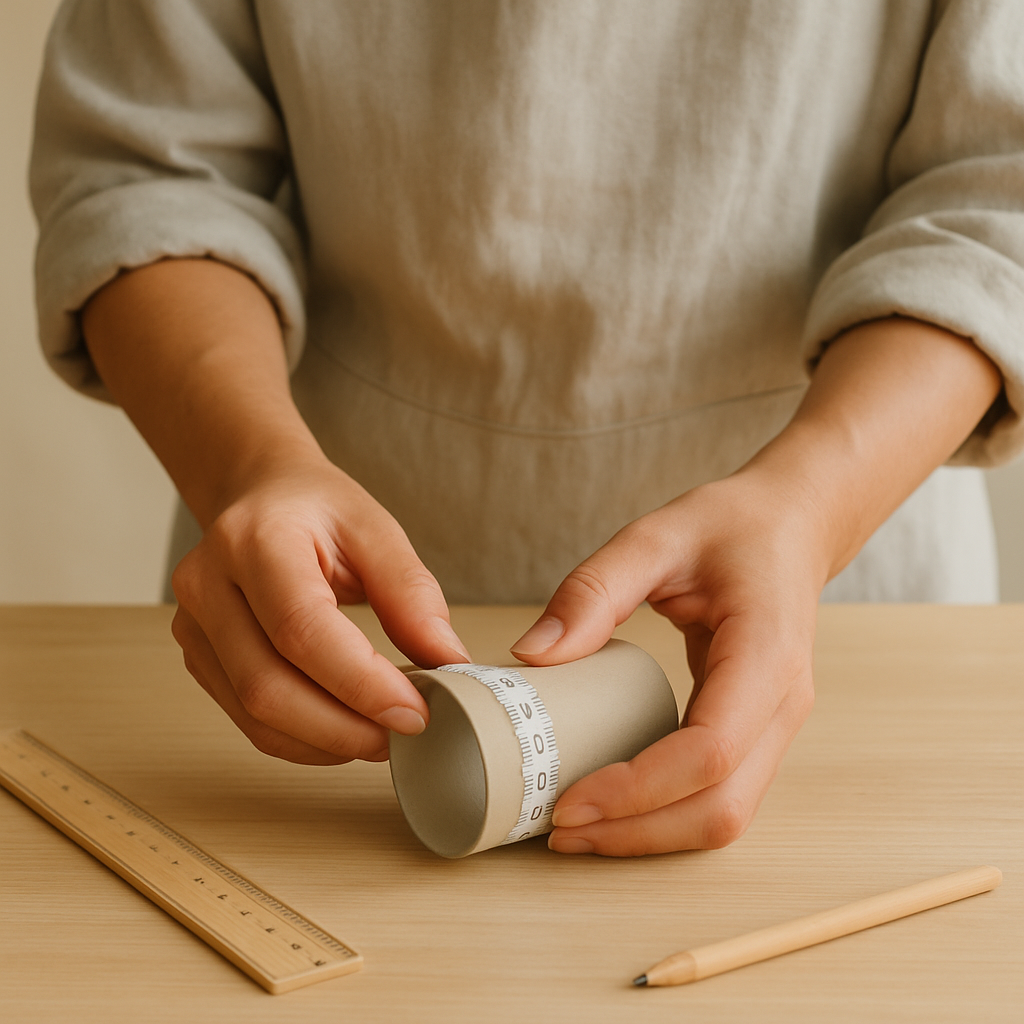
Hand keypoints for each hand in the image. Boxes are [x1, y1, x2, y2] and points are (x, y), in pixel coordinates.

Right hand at [171, 454, 470, 764]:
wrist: (261, 496)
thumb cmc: (316, 509)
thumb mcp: (375, 529)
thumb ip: (412, 594)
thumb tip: (446, 661)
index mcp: (255, 539)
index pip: (301, 628)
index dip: (360, 683)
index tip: (415, 711)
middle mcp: (209, 583)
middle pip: (267, 685)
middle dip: (345, 727)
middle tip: (405, 731)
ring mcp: (195, 625)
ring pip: (254, 714)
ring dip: (326, 742)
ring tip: (382, 733)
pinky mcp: (200, 658)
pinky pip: (247, 720)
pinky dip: (303, 739)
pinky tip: (344, 729)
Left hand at [511, 469, 821, 855]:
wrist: (792, 527)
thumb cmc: (732, 526)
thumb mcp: (654, 537)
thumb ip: (592, 590)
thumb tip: (531, 654)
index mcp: (766, 652)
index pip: (709, 751)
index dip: (638, 789)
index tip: (569, 799)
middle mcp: (783, 703)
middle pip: (721, 807)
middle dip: (637, 832)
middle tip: (560, 830)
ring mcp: (777, 725)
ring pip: (725, 815)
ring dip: (651, 835)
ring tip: (578, 828)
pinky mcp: (757, 732)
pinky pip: (718, 793)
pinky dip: (665, 813)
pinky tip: (612, 803)